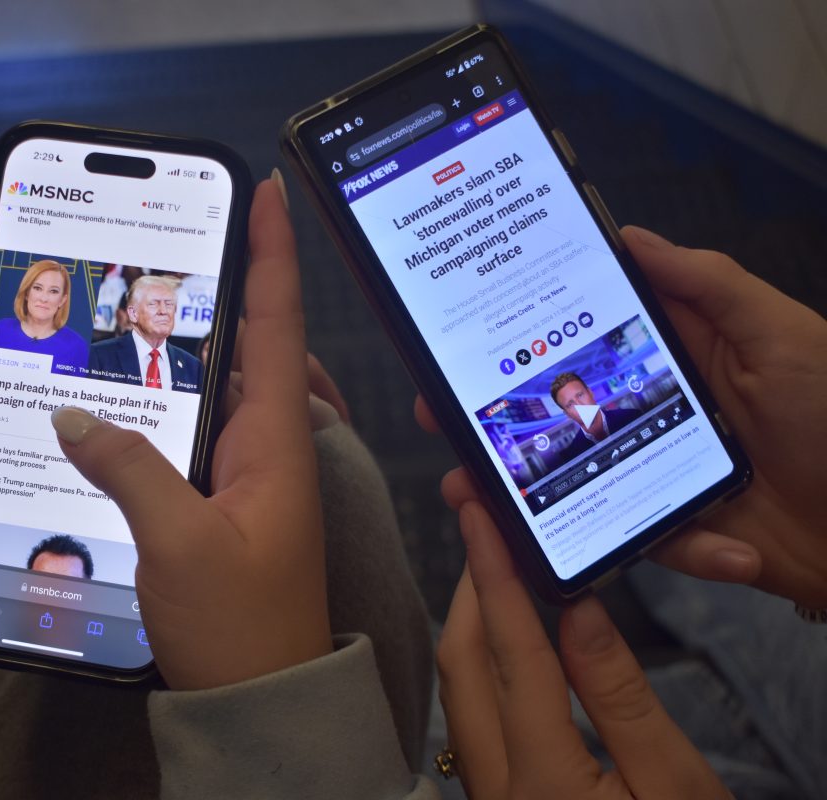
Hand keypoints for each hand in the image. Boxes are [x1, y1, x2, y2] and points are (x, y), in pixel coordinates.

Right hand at [50, 177, 331, 689]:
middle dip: (227, 283)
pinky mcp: (227, 497)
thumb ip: (128, 469)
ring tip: (150, 302)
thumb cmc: (240, 626)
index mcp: (277, 442)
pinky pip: (206, 426)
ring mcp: (252, 471)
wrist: (262, 699)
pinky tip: (138, 396)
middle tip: (182, 238)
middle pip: (256, 342)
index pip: (278, 323)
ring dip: (198, 342)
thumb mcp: (178, 543)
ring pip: (228, 385)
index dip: (273, 253)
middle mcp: (272, 444)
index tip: (263, 191)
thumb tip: (75, 415)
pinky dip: (179, 398)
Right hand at [417, 228, 826, 607]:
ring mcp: (659, 472)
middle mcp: (654, 411)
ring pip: (576, 480)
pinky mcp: (679, 529)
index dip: (523, 336)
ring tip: (476, 498)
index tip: (466, 338)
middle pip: (560, 413)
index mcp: (673, 355)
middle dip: (496, 420)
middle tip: (438, 417)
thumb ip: (708, 284)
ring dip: (524, 495)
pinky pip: (649, 539)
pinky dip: (685, 549)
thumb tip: (631, 236)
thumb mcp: (782, 334)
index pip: (582, 337)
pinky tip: (727, 549)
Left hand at [436, 501, 730, 799]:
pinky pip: (471, 722)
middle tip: (486, 531)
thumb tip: (581, 610)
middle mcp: (497, 788)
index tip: (480, 516)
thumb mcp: (677, 789)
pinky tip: (506, 649)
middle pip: (463, 666)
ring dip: (473, 628)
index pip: (511, 653)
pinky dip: (482, 670)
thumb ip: (622, 699)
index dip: (495, 575)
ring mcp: (489, 799)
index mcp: (544, 781)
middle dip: (471, 591)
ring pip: (459, 694)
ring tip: (497, 574)